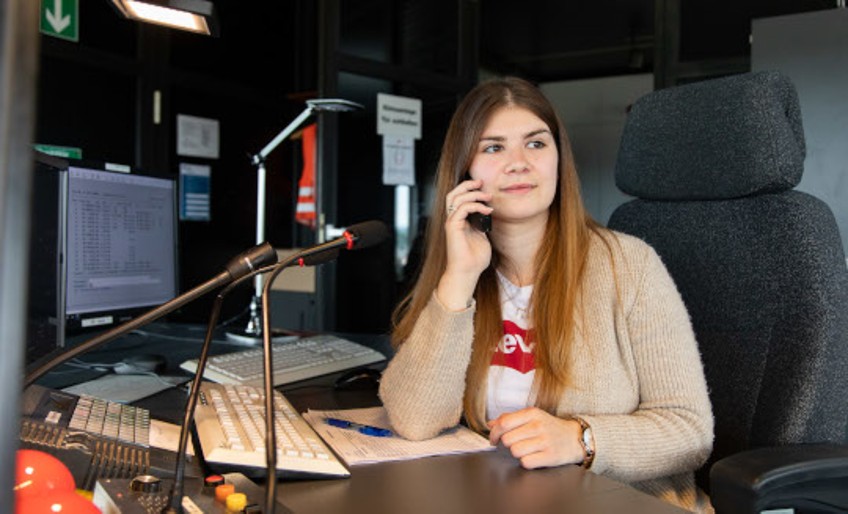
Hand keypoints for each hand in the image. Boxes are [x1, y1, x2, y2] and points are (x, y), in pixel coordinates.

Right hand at [436, 179, 493, 309]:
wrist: (467, 272)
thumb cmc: (475, 259)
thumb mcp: (482, 237)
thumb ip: (482, 224)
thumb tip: (487, 214)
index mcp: (459, 221)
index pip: (459, 198)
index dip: (469, 190)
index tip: (484, 188)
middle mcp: (453, 219)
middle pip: (453, 194)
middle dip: (467, 185)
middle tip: (481, 182)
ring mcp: (451, 222)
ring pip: (456, 198)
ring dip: (474, 194)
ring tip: (487, 196)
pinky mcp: (453, 227)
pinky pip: (462, 208)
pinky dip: (476, 206)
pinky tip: (487, 211)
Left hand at [487, 407, 583, 468]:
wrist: (575, 438)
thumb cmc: (549, 427)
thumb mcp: (532, 417)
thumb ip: (510, 419)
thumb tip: (490, 424)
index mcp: (532, 413)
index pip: (504, 423)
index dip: (494, 433)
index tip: (494, 439)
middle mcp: (538, 426)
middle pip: (507, 439)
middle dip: (507, 444)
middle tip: (513, 444)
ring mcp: (545, 441)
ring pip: (515, 451)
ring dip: (517, 453)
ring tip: (525, 450)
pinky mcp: (550, 456)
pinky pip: (526, 462)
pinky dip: (526, 462)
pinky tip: (533, 457)